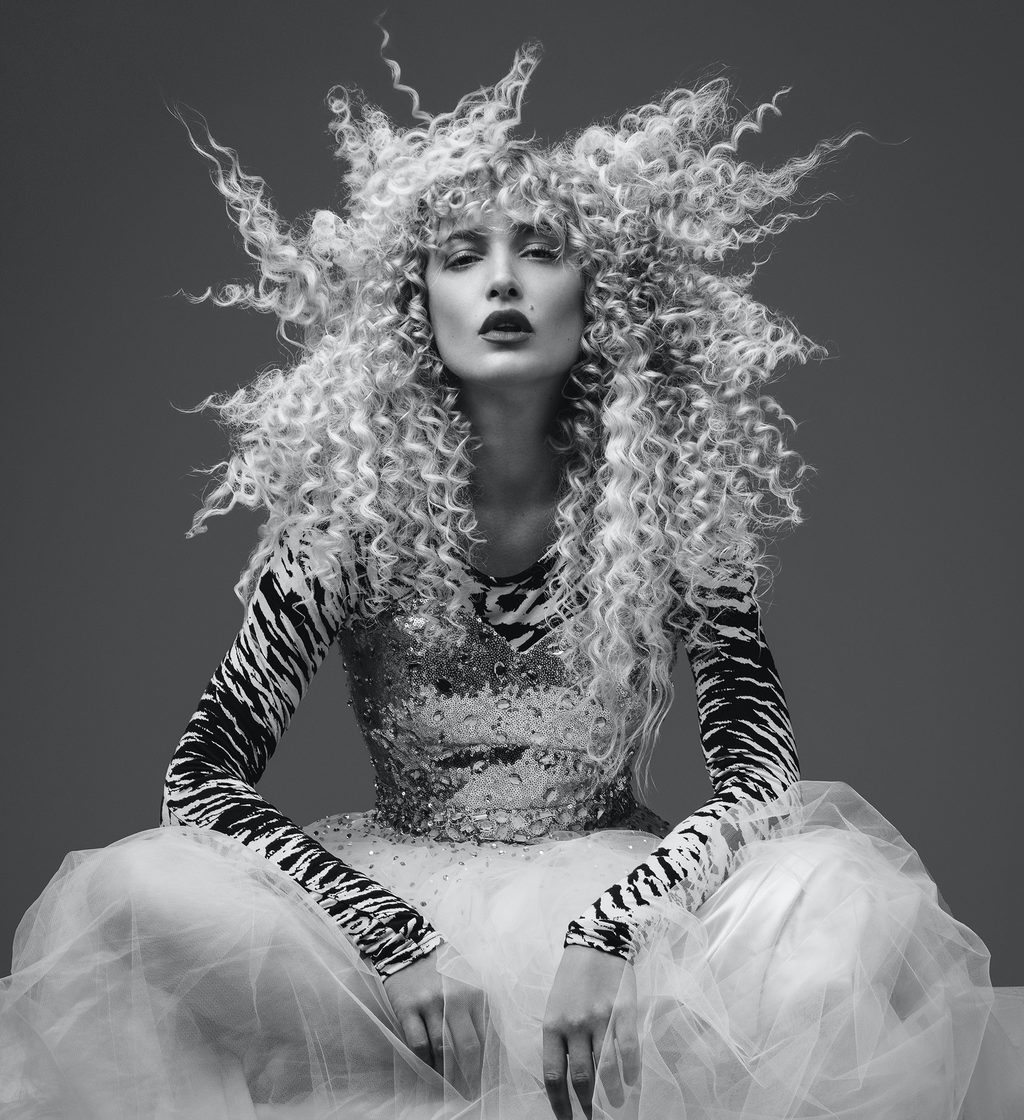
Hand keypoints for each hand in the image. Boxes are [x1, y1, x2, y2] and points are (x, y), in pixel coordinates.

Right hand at [382, 948, 485, 1094]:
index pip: (485, 1036)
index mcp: (475, 992)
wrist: (409, 945)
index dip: (485, 1062)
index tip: (483, 1079)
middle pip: (467, 1047)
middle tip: (467, 1091)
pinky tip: (427, 1066)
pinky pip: (418, 1043)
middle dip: (469, 1075)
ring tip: (448, 1084)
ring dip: (446, 1071)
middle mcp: (455, 999)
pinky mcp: (408, 1008)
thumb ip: (479, 1008)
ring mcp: (430, 1004)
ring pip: (442, 1049)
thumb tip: (488, 1043)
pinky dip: (424, 1060)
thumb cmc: (442, 966)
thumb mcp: (468, 980)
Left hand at [542, 945, 640, 1119]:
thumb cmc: (572, 979)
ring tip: (617, 1106)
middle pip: (582, 1077)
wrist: (597, 943)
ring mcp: (600, 1018)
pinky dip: (632, 1070)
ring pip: (607, 1068)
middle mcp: (575, 1025)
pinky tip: (633, 1081)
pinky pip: (629, 1049)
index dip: (560, 1104)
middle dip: (588, 1105)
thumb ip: (559, 1039)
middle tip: (594, 1118)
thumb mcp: (555, 1007)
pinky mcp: (623, 1011)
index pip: (553, 1075)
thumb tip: (564, 1078)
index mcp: (552, 1026)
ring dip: (612, 1094)